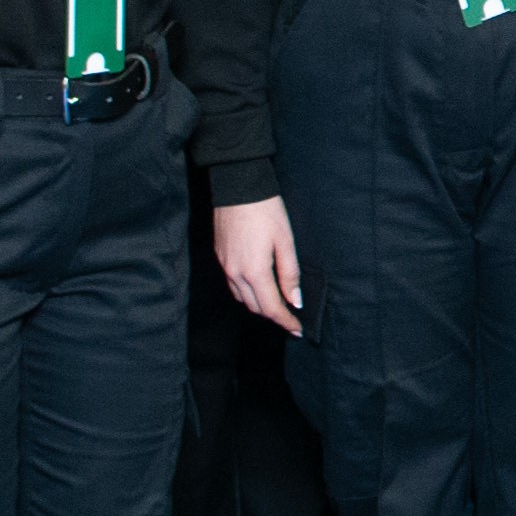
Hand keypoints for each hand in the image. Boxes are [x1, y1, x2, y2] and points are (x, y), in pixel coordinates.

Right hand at [213, 198, 304, 333]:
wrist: (237, 186)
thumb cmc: (266, 211)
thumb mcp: (286, 241)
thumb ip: (289, 274)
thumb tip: (294, 300)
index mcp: (254, 271)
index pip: (270, 307)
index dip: (284, 321)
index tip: (296, 330)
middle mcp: (235, 273)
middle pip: (254, 307)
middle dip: (273, 316)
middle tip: (290, 319)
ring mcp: (224, 266)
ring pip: (241, 298)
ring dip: (259, 305)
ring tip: (277, 306)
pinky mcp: (219, 257)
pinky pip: (232, 285)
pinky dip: (246, 293)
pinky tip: (258, 288)